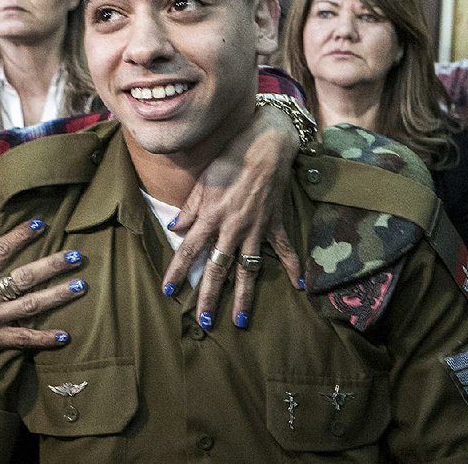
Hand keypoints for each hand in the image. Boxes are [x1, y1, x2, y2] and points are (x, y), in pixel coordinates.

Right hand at [0, 219, 85, 396]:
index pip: (0, 250)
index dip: (21, 236)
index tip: (40, 224)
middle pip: (25, 277)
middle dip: (53, 265)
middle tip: (77, 256)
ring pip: (31, 306)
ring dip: (58, 296)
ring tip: (80, 286)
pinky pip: (22, 340)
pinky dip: (44, 339)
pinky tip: (65, 336)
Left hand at [162, 105, 301, 329]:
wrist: (266, 145)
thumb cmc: (230, 158)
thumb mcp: (203, 180)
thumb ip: (190, 208)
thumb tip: (174, 228)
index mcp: (211, 217)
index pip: (189, 250)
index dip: (177, 272)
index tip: (168, 292)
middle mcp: (232, 228)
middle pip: (217, 269)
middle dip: (209, 296)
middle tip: (204, 322)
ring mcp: (256, 229)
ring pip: (248, 269)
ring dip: (244, 295)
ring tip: (239, 319)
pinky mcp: (275, 223)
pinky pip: (284, 249)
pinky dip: (293, 266)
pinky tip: (299, 287)